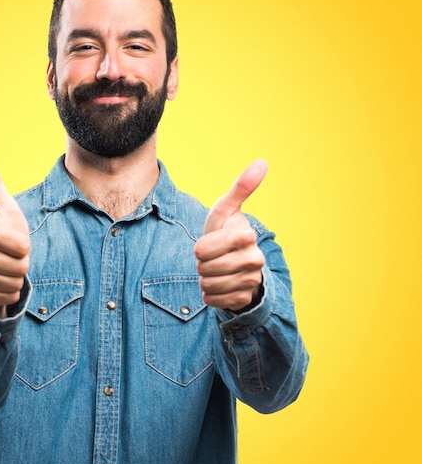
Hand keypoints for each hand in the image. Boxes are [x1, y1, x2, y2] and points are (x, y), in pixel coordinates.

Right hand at [0, 155, 30, 317]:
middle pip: (19, 267)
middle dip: (23, 264)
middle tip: (14, 258)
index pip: (22, 246)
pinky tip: (2, 283)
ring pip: (13, 284)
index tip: (16, 241)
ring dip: (17, 279)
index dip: (25, 246)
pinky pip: (5, 298)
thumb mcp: (5, 208)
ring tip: (8, 269)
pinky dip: (10, 293)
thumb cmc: (4, 231)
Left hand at [194, 160, 267, 310]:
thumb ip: (241, 188)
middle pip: (204, 269)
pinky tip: (219, 286)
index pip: (201, 249)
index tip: (210, 243)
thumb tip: (263, 162)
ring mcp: (250, 281)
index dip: (199, 247)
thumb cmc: (225, 232)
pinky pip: (212, 301)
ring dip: (205, 279)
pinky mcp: (244, 299)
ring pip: (207, 285)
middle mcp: (254, 260)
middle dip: (201, 264)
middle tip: (212, 258)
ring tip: (215, 270)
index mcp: (246, 236)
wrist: (236, 263)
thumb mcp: (226, 210)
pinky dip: (209, 295)